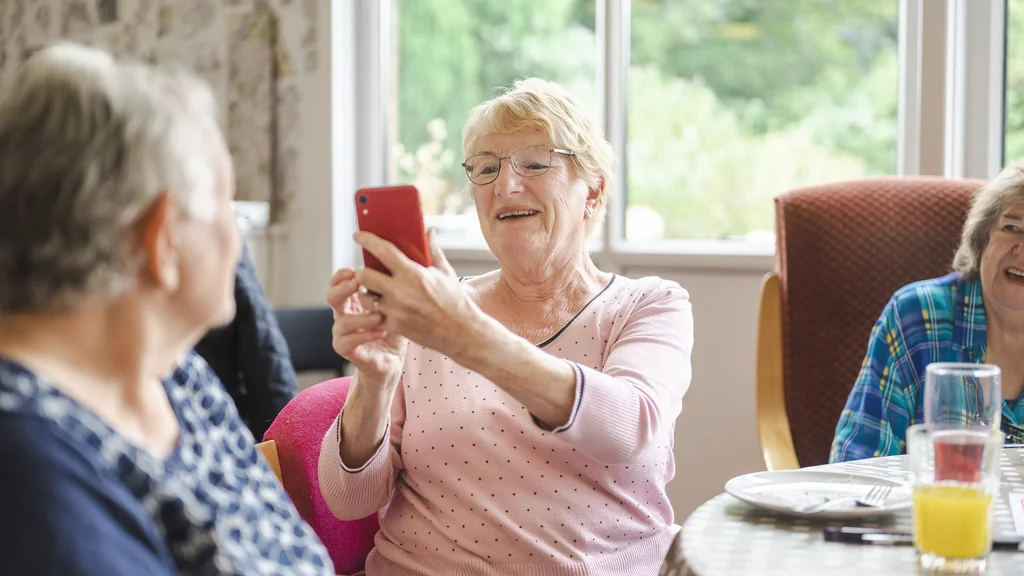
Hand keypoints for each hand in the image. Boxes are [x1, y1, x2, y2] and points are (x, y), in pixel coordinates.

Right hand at [326, 268, 405, 384]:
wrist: (391, 360)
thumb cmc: (394, 329)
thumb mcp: (396, 305)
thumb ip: (392, 288)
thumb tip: (402, 263)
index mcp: (353, 300)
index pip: (339, 282)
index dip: (342, 275)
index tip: (354, 270)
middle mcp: (344, 314)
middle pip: (332, 297)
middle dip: (343, 288)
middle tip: (358, 284)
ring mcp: (342, 333)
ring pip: (341, 321)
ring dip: (361, 317)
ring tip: (379, 316)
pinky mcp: (345, 349)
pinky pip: (348, 341)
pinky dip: (364, 335)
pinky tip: (380, 332)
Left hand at [352, 230, 478, 357]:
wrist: (461, 332)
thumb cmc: (455, 302)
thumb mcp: (445, 272)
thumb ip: (433, 250)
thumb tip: (428, 232)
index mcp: (413, 274)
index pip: (383, 251)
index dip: (367, 240)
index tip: (359, 236)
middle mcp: (400, 292)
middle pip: (364, 275)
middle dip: (362, 271)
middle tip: (368, 270)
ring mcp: (395, 311)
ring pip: (364, 297)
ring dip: (366, 292)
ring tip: (375, 291)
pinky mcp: (394, 326)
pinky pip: (372, 316)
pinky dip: (373, 311)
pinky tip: (381, 308)